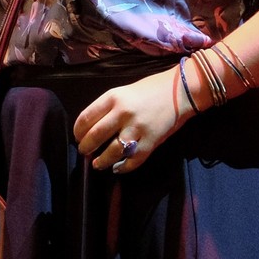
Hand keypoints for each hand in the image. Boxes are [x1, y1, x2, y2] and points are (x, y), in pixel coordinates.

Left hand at [72, 68, 190, 173]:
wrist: (181, 91)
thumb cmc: (150, 89)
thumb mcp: (124, 91)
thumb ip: (108, 108)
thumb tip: (91, 128)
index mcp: (113, 97)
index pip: (86, 118)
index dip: (78, 131)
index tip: (78, 137)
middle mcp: (123, 113)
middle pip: (95, 136)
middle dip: (86, 148)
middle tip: (85, 152)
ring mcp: (137, 128)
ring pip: (112, 152)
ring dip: (101, 161)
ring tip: (97, 164)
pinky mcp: (151, 142)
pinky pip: (133, 160)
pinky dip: (122, 167)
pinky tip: (117, 168)